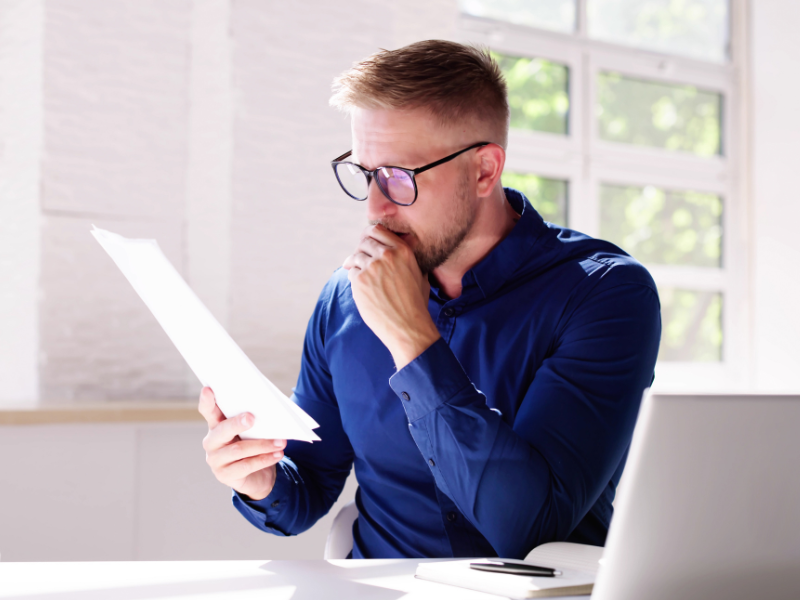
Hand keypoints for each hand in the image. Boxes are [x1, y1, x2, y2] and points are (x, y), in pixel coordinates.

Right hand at [198, 386, 285, 500]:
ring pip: (238, 450)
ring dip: (262, 445)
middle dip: (237, 423)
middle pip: (223, 430)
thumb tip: (269, 408)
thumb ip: (253, 419)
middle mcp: (212, 442)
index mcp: (216, 425)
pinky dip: (264, 459)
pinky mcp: (225, 476)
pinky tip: (277, 454)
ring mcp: (216, 460)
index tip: (208, 389)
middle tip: (252, 418)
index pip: (208, 411)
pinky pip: (246, 466)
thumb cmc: (254, 445)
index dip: (207, 401)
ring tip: (281, 442)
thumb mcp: (253, 431)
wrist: (258, 476)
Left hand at [342, 224, 439, 368]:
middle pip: (364, 242)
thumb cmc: (416, 304)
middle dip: (361, 251)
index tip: (366, 244)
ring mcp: (372, 267)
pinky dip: (354, 279)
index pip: (378, 230)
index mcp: (403, 250)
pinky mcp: (360, 281)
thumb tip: (402, 247)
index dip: (369, 236)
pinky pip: (351, 272)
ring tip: (362, 277)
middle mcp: (387, 255)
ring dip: (356, 265)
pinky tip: (363, 289)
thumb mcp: (420, 275)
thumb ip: (409, 259)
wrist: (408, 327)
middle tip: (361, 261)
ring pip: (355, 256)